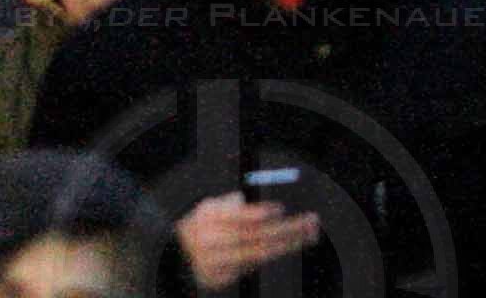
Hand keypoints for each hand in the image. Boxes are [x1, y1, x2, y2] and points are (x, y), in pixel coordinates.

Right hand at [175, 195, 324, 291]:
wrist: (175, 257)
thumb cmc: (201, 226)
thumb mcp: (209, 207)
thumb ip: (234, 205)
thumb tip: (269, 210)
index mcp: (208, 219)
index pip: (239, 218)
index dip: (261, 214)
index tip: (281, 208)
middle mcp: (211, 243)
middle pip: (255, 237)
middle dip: (287, 229)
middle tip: (310, 221)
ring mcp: (216, 264)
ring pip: (258, 255)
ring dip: (288, 244)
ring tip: (309, 234)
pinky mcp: (220, 280)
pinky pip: (251, 267)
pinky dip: (271, 256)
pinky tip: (288, 246)